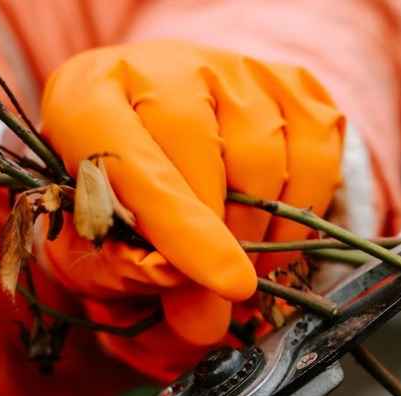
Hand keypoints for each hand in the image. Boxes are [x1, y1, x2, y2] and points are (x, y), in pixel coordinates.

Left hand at [41, 40, 343, 353]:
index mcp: (85, 102)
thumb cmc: (120, 207)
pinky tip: (266, 231)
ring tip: (234, 257)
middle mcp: (159, 68)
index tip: (226, 285)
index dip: (180, 229)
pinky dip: (298, 215)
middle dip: (219, 240)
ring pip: (264, 160)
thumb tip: (204, 322)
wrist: (166, 153)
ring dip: (257, 233)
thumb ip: (138, 284)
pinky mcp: (294, 86)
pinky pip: (315, 161)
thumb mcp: (98, 251)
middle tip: (219, 295)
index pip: (132, 160)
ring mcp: (233, 70)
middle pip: (205, 155)